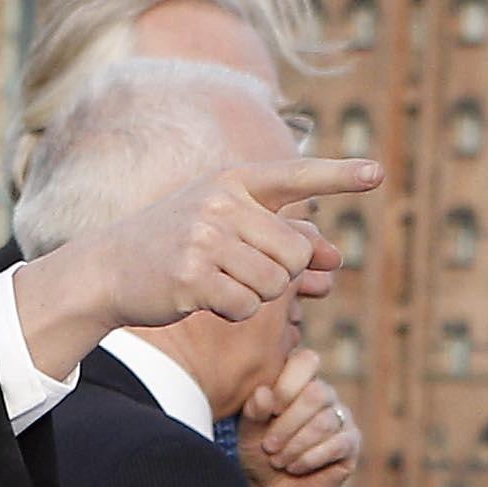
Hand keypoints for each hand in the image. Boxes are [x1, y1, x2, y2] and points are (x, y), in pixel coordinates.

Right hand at [13, 157, 381, 379]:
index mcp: (233, 181)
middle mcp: (221, 203)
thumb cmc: (178, 244)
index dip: (339, 176)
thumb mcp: (227, 225)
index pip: (295, 175)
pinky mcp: (192, 276)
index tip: (378, 174)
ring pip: (275, 284)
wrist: (109, 268)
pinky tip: (204, 298)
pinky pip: (246, 307)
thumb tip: (337, 257)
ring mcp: (205, 238)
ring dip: (256, 296)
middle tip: (242, 270)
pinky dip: (233, 312)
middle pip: (296, 253)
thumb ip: (283, 235)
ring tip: (219, 281)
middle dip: (282, 273)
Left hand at [241, 346, 359, 486]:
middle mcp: (324, 394)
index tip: (269, 412)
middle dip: (288, 424)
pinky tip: (295, 467)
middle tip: (269, 446)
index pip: (306, 361)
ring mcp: (342, 417)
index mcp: (299, 380)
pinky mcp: (352, 442)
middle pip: (317, 393)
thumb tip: (263, 393)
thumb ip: (253, 410)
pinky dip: (311, 458)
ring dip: (296, 445)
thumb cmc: (260, 452)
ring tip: (278, 460)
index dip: (287, 385)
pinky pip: (338, 444)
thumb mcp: (249, 431)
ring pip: (325, 422)